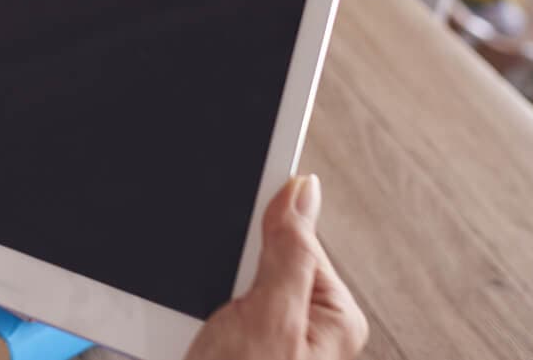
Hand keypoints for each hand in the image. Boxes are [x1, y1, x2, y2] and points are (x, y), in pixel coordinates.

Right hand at [185, 176, 368, 359]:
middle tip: (219, 308)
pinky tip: (198, 332)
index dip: (259, 226)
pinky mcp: (242, 345)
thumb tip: (302, 189)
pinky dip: (199, 309)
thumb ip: (288, 253)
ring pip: (231, 281)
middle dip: (229, 269)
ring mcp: (274, 337)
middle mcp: (309, 325)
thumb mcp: (269, 319)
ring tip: (208, 332)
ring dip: (208, 294)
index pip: (294, 235)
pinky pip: (215, 305)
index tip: (236, 203)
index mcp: (333, 314)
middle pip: (260, 257)